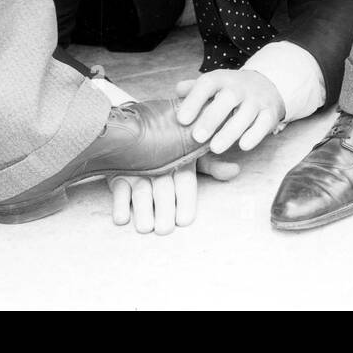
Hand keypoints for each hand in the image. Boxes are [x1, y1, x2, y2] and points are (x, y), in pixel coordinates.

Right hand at [109, 155, 240, 234]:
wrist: (135, 124)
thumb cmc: (169, 145)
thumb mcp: (191, 153)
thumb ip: (211, 165)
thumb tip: (235, 171)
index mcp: (179, 159)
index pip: (184, 181)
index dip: (185, 200)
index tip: (185, 220)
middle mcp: (158, 164)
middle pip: (163, 189)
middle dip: (163, 209)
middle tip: (164, 229)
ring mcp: (137, 169)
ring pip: (141, 190)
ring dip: (142, 210)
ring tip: (146, 227)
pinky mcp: (117, 173)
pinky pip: (118, 188)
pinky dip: (119, 203)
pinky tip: (122, 218)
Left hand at [175, 70, 286, 152]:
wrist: (266, 85)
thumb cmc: (230, 91)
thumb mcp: (213, 86)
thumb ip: (193, 90)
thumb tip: (177, 91)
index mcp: (222, 79)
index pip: (207, 84)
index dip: (194, 101)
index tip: (181, 120)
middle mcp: (240, 87)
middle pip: (228, 98)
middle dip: (212, 118)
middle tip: (197, 137)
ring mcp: (257, 99)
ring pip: (246, 113)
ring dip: (230, 131)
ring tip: (215, 148)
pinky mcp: (270, 113)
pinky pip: (264, 123)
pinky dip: (255, 135)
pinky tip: (243, 145)